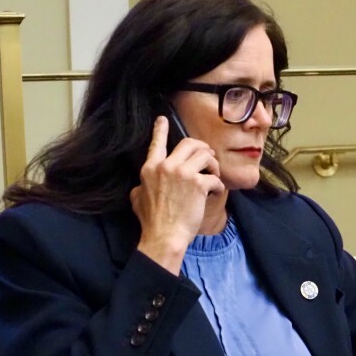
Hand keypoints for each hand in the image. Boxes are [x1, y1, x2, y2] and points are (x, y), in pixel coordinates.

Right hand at [130, 117, 223, 272]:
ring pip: (205, 156)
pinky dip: (218, 185)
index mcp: (150, 168)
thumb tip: (142, 185)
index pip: (156, 142)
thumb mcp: (137, 198)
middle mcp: (166, 166)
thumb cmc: (151, 221)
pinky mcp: (198, 185)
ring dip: (213, 164)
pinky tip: (215, 193)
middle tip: (209, 156)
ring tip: (213, 174)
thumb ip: (142, 185)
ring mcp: (183, 174)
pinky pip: (214, 178)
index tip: (163, 119)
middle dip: (202, 147)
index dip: (161, 129)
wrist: (165, 236)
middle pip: (190, 143)